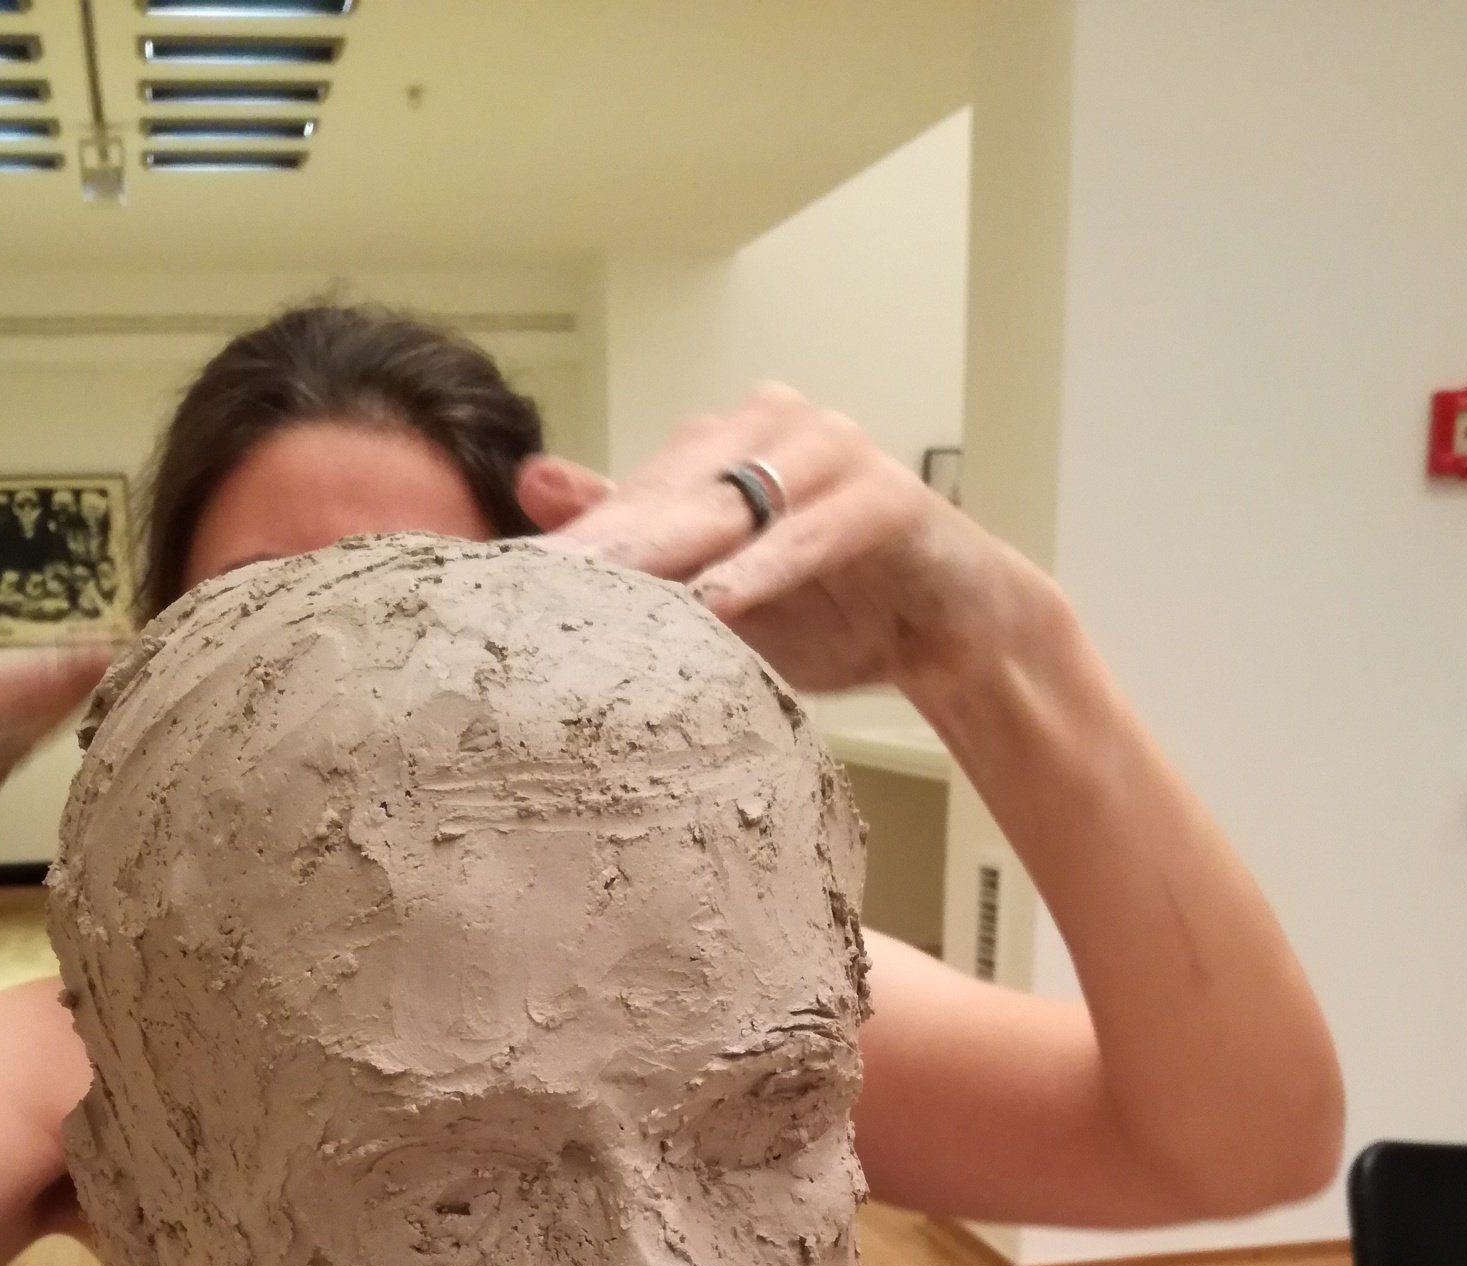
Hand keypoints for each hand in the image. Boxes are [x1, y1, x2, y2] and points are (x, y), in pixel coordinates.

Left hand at [523, 385, 1039, 699]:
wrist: (948, 633)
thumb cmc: (828, 610)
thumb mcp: (718, 594)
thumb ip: (640, 543)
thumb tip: (534, 484)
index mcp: (724, 450)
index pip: (636, 496)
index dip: (580, 542)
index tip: (518, 583)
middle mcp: (773, 431)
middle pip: (675, 493)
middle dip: (611, 543)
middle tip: (547, 584)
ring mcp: (832, 453)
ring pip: (737, 501)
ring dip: (677, 546)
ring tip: (614, 586)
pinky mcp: (886, 496)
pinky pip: (814, 532)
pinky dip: (768, 567)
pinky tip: (722, 600)